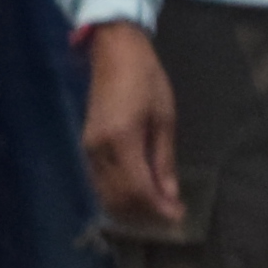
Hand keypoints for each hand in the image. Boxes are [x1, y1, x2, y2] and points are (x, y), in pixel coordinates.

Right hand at [81, 22, 184, 228]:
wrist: (114, 52)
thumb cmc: (146, 80)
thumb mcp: (164, 119)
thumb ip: (164, 160)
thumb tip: (170, 195)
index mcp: (121, 140)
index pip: (139, 190)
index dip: (160, 208)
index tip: (180, 215)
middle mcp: (99, 150)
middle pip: (120, 199)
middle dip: (146, 214)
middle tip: (172, 214)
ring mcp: (89, 149)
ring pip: (106, 194)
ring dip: (132, 208)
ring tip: (157, 207)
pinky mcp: (87, 146)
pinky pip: (100, 182)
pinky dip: (119, 195)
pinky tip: (138, 193)